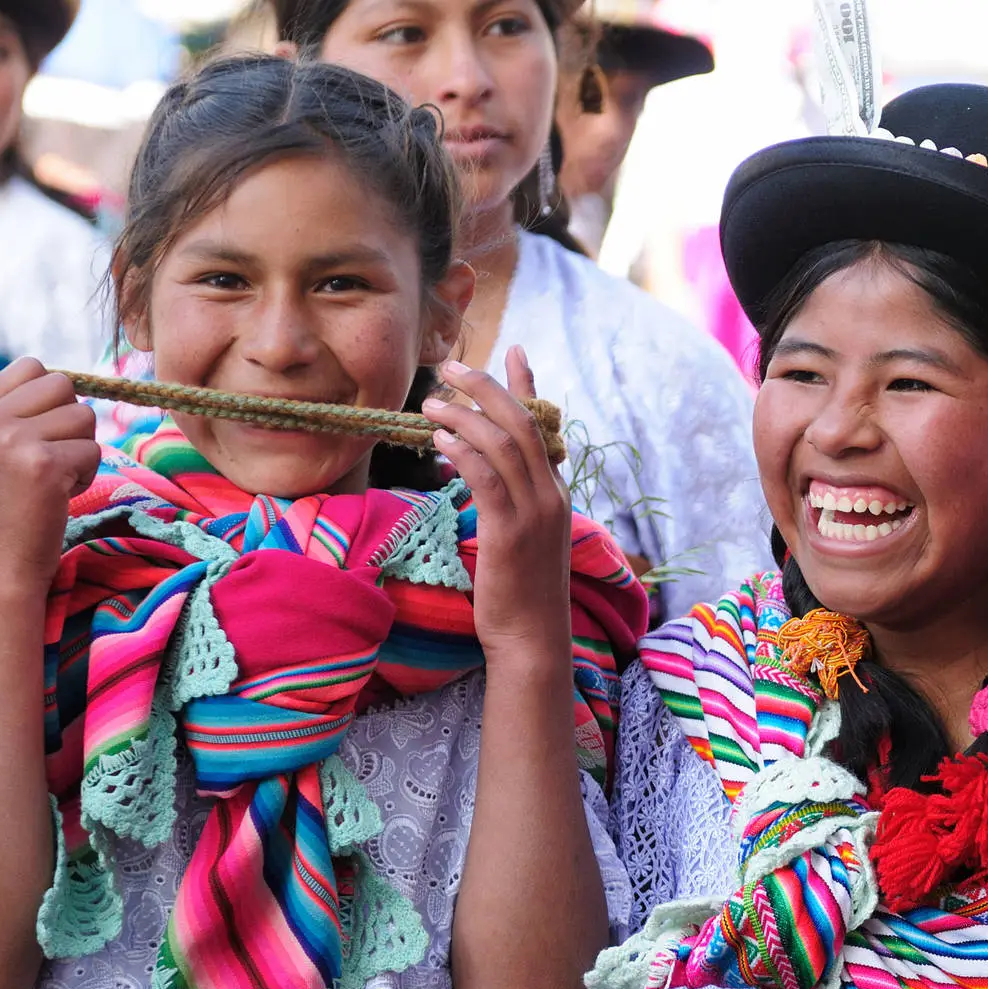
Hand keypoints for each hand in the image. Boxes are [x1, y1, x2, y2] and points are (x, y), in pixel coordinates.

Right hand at [0, 358, 99, 588]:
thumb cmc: (6, 509)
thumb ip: (20, 413)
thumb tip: (69, 381)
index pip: (31, 366)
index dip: (52, 397)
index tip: (42, 433)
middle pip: (62, 384)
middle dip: (71, 421)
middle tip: (51, 458)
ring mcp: (12, 440)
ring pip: (83, 415)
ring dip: (81, 450)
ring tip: (52, 480)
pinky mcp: (43, 464)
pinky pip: (93, 449)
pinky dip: (86, 475)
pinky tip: (58, 496)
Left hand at [426, 349, 570, 665]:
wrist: (533, 639)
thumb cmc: (520, 593)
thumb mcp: (521, 537)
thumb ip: (507, 500)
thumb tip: (473, 469)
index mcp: (555, 492)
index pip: (542, 425)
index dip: (526, 384)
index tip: (512, 349)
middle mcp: (551, 494)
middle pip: (522, 423)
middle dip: (486, 388)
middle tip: (451, 367)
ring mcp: (535, 512)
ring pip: (504, 444)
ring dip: (465, 418)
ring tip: (432, 404)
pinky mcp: (512, 531)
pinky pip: (487, 479)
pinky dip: (463, 453)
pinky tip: (439, 442)